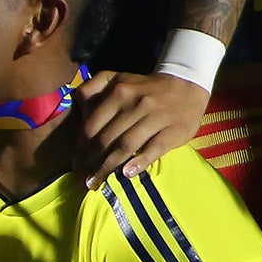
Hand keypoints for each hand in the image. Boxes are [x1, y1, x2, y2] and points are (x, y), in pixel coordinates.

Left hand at [71, 69, 210, 185]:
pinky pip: (153, 149)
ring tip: (97, 182)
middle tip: (83, 179)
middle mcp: (136, 103)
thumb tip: (74, 105)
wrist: (186, 85)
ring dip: (108, 167)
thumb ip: (93, 88)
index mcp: (118, 91)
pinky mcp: (174, 130)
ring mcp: (156, 117)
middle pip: (107, 138)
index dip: (81, 148)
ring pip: (126, 145)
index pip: (92, 125)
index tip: (75, 164)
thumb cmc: (145, 89)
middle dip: (91, 162)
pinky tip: (127, 173)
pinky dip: (139, 162)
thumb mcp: (118, 79)